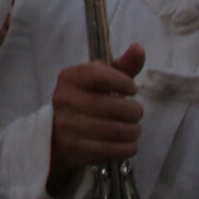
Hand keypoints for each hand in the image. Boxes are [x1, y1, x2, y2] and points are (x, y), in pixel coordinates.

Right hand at [49, 45, 145, 186]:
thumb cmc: (87, 98)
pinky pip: (111, 151)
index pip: (101, 75)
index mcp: (70, 77)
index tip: (132, 89)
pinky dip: (128, 148)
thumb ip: (122, 65)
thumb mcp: (102, 79)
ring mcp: (68, 126)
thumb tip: (138, 48)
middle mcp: (65, 100)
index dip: (124, 83)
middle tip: (135, 113)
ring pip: (115, 131)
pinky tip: (129, 143)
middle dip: (134, 111)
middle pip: (113, 107)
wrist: (60, 130)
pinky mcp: (74, 149)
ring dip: (133, 131)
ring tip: (134, 129)